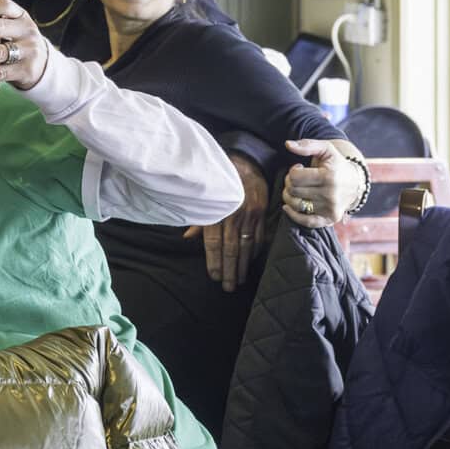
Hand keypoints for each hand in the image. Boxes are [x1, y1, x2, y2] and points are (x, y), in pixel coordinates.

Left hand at [182, 152, 268, 291]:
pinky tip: (251, 262)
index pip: (214, 242)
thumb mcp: (204, 195)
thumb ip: (198, 217)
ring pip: (246, 245)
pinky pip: (260, 236)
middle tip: (228, 287)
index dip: (214, 261)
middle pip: (231, 248)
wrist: (245, 161)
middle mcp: (234, 214)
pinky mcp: (262, 212)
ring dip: (243, 265)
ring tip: (239, 280)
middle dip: (229, 270)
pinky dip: (255, 251)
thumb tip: (187, 237)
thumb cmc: (219, 180)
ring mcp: (250, 214)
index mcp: (217, 210)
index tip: (214, 276)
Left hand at [282, 137, 360, 228]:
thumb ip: (307, 145)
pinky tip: (288, 207)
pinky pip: (305, 221)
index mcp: (329, 176)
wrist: (356, 182)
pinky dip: (292, 215)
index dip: (293, 171)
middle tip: (298, 179)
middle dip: (290, 183)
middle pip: (293, 190)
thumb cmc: (336, 164)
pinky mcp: (330, 219)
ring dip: (289, 196)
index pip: (295, 177)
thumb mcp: (326, 149)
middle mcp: (331, 194)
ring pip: (295, 205)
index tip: (300, 168)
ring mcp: (331, 208)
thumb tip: (287, 144)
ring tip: (297, 189)